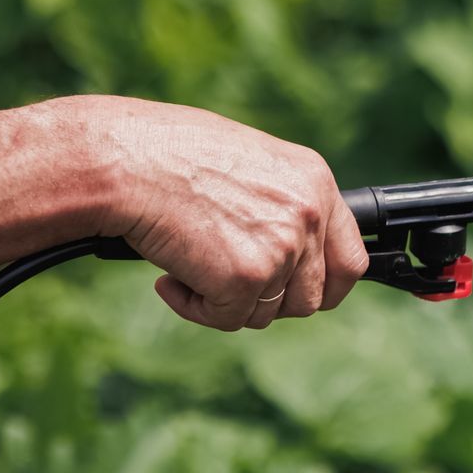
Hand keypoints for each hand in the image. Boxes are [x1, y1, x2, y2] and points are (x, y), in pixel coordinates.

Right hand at [80, 97, 368, 330]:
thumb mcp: (247, 165)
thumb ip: (280, 206)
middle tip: (223, 281)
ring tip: (188, 265)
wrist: (121, 158)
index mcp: (315, 183)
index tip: (299, 294)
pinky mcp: (245, 278)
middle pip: (309, 299)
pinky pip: (227, 318)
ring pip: (267, 313)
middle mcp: (308, 215)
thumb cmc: (166, 154)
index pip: (350, 261)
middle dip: (268, 301)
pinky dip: (195, 308)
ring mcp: (281, 249)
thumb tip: (291, 253)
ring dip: (227, 302)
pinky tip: (170, 277)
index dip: (327, 288)